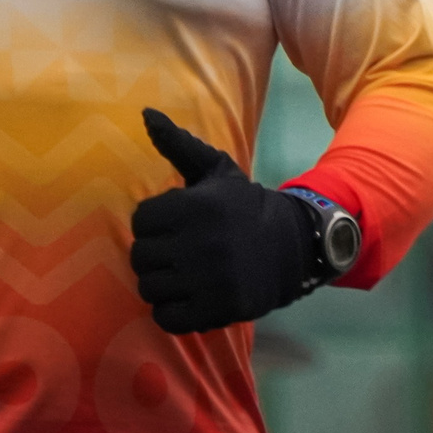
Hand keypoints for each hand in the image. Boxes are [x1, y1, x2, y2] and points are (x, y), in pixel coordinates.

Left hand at [130, 108, 314, 333]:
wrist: (292, 246)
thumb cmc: (244, 206)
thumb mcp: (215, 171)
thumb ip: (178, 145)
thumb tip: (146, 114)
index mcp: (195, 206)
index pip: (140, 221)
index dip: (155, 223)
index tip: (175, 225)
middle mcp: (198, 243)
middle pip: (140, 257)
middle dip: (156, 254)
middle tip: (179, 252)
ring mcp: (206, 280)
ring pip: (149, 288)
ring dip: (163, 283)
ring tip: (184, 274)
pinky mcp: (214, 310)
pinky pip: (165, 318)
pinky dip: (173, 311)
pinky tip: (190, 296)